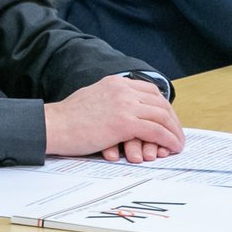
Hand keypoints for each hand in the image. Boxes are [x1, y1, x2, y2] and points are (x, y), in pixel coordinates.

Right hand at [44, 76, 184, 162]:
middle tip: (177, 134)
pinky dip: (168, 139)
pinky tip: (172, 148)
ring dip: (174, 131)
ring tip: (178, 144)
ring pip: (162, 116)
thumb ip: (109, 100)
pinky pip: (156, 131)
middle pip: (159, 102)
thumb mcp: (91, 99)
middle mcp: (122, 90)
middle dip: (172, 119)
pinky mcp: (124, 122)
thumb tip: (121, 111)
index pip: (149, 90)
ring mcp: (124, 105)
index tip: (168, 119)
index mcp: (115, 82)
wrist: (52, 126)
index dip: (163, 106)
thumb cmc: (66, 119)